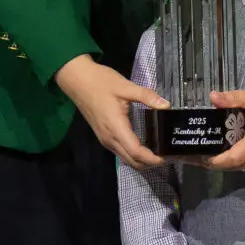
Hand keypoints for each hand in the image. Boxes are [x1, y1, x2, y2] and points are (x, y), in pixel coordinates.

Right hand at [55, 54, 166, 171]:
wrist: (77, 80)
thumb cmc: (100, 82)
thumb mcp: (125, 86)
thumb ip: (146, 96)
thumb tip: (166, 105)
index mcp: (116, 128)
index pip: (136, 152)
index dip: (152, 159)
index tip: (168, 156)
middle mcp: (110, 139)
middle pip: (132, 161)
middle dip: (150, 163)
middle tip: (168, 155)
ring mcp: (105, 139)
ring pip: (126, 158)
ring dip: (142, 160)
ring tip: (159, 152)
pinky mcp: (103, 136)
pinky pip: (120, 152)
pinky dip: (134, 154)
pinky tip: (145, 146)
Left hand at [206, 80, 244, 170]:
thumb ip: (235, 98)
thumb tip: (212, 97)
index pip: (234, 158)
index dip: (215, 161)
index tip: (199, 157)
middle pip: (237, 165)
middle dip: (217, 163)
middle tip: (199, 155)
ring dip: (229, 162)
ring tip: (212, 151)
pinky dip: (241, 159)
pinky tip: (231, 149)